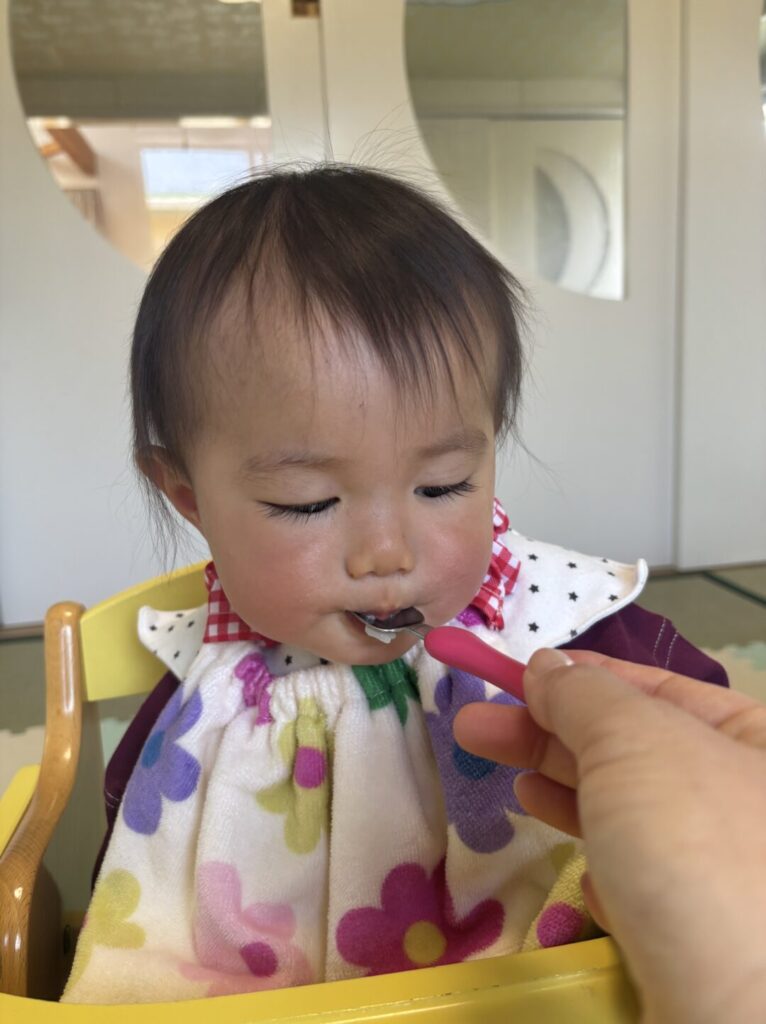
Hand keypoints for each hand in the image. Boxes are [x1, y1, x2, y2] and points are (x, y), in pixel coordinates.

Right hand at [454, 649, 765, 1023]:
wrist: (737, 1012)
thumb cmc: (690, 844)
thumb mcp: (631, 739)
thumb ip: (583, 694)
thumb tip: (545, 667)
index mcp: (755, 740)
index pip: (656, 688)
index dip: (580, 677)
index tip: (514, 677)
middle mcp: (747, 799)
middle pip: (632, 748)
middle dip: (548, 734)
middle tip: (471, 728)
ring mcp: (724, 870)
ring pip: (630, 813)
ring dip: (563, 791)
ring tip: (509, 781)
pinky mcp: (697, 933)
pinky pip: (643, 880)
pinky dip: (605, 865)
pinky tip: (584, 875)